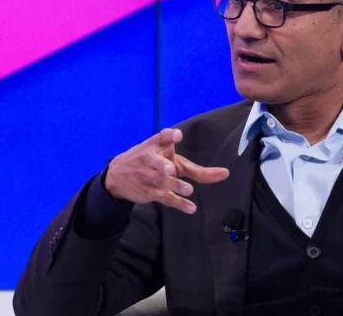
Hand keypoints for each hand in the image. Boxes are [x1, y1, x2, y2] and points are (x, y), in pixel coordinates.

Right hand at [105, 128, 229, 213]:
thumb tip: (225, 174)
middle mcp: (151, 160)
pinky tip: (190, 208)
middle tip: (170, 169)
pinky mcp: (150, 192)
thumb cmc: (153, 163)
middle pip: (156, 162)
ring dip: (174, 185)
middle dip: (162, 166)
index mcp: (155, 146)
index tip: (177, 135)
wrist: (117, 176)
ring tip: (188, 190)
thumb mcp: (171, 161)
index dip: (169, 136)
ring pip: (161, 182)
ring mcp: (149, 177)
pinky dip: (178, 203)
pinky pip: (165, 198)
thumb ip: (197, 170)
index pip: (161, 137)